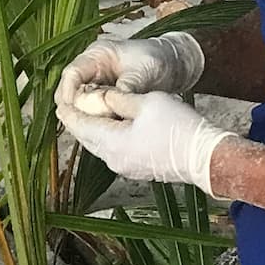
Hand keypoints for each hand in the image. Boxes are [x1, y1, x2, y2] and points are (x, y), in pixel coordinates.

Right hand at [53, 30, 204, 120]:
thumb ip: (127, 87)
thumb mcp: (144, 72)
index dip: (68, 92)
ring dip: (83, 115)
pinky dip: (95, 118)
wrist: (174, 64)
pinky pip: (92, 108)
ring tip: (91, 129)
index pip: (72, 73)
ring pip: (79, 102)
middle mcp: (92, 67)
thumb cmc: (159, 60)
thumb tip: (114, 105)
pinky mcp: (103, 95)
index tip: (73, 110)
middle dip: (73, 108)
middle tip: (79, 125)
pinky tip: (101, 128)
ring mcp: (96, 81)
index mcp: (97, 54)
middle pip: (70, 90)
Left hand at [61, 88, 234, 194]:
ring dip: (92, 130)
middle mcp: (113, 159)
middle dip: (77, 121)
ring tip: (86, 115)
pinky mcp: (137, 168)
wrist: (205, 157)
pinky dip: (106, 137)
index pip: (80, 125)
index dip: (68, 112)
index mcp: (111, 142)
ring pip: (99, 145)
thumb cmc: (178, 127)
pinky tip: (110, 128)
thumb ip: (118, 98)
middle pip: (87, 138)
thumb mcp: (146, 102)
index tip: (59, 101)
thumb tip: (101, 96)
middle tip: (67, 106)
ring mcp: (125, 167)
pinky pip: (113, 151)